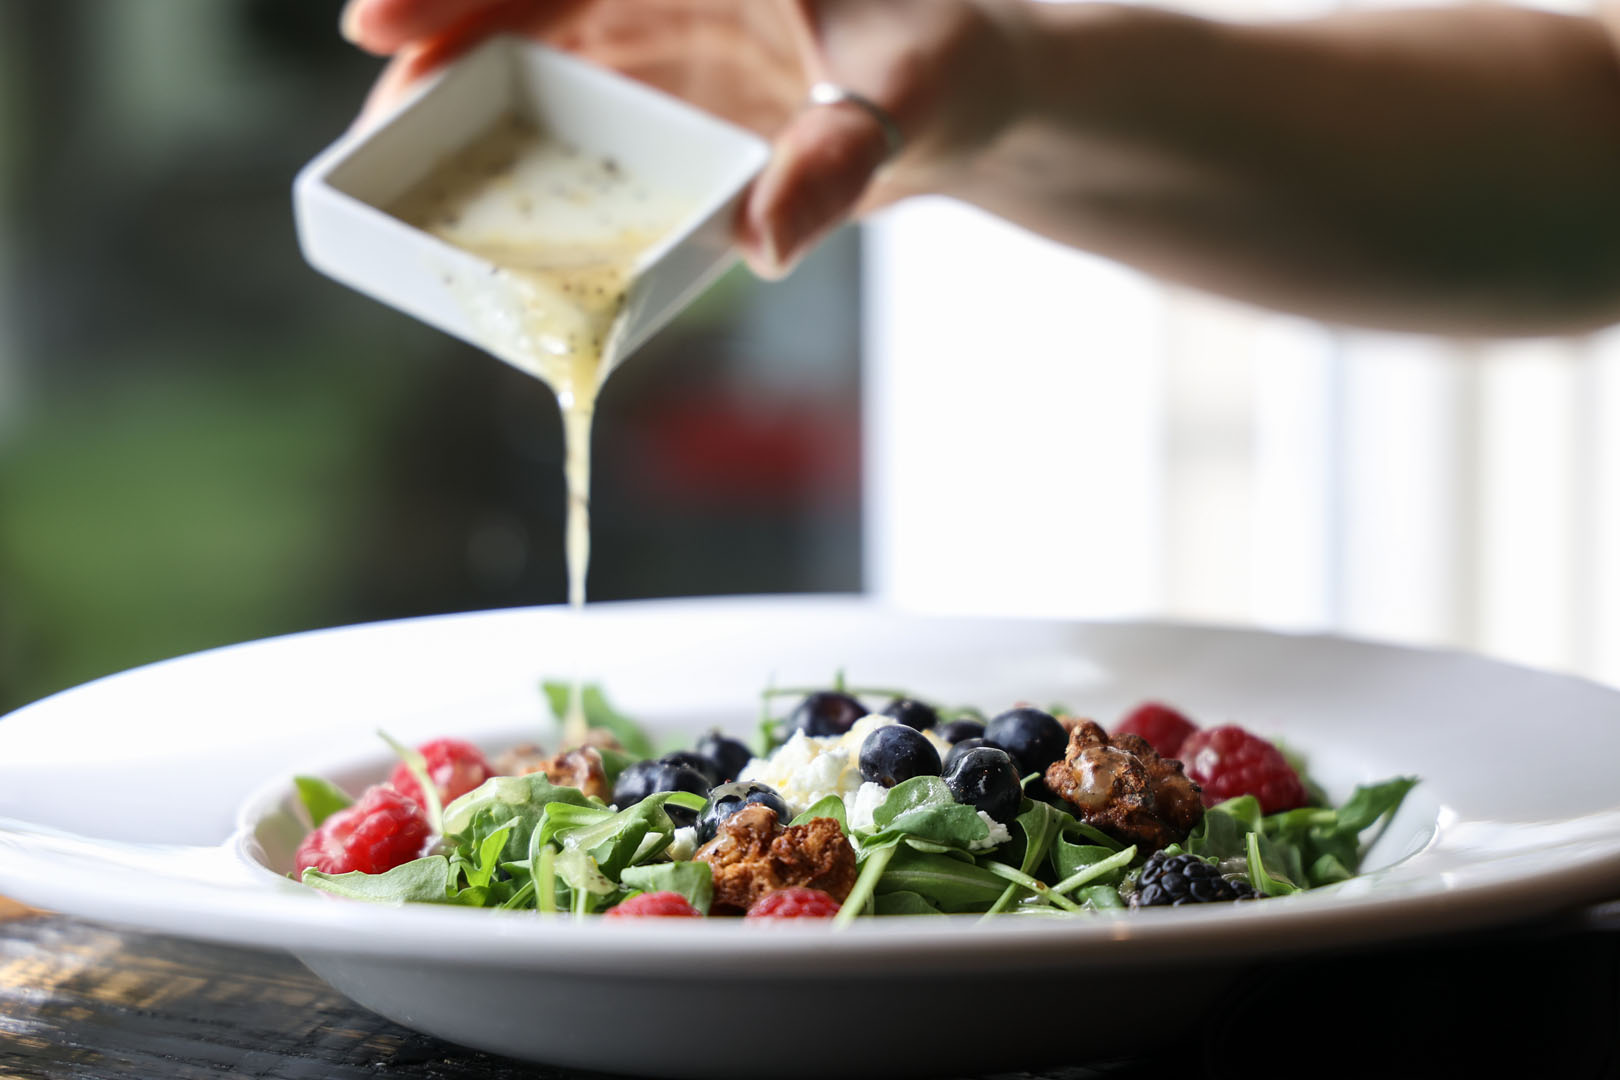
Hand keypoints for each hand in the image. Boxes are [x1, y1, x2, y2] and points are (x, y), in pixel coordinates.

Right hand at [340, 0, 1025, 276]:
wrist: (969, 98)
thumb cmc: (944, 64)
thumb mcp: (905, 95)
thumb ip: (837, 161)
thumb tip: (765, 244)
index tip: (375, 22)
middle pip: (516, 3)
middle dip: (432, 54)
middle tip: (372, 134)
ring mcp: (652, 38)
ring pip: (523, 58)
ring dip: (458, 107)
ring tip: (391, 173)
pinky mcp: (657, 95)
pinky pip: (566, 115)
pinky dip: (517, 148)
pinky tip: (475, 192)